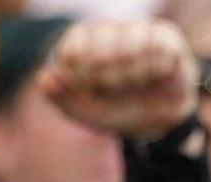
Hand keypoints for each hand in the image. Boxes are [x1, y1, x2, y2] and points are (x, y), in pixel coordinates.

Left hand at [39, 19, 198, 142]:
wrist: (157, 122)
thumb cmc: (116, 110)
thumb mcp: (84, 111)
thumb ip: (59, 96)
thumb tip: (46, 77)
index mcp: (81, 42)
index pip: (72, 50)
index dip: (80, 76)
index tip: (88, 90)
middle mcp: (107, 30)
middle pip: (100, 43)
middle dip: (105, 74)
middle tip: (112, 87)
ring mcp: (135, 30)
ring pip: (129, 43)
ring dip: (130, 72)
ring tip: (133, 82)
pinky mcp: (165, 37)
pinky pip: (156, 45)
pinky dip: (152, 67)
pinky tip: (153, 75)